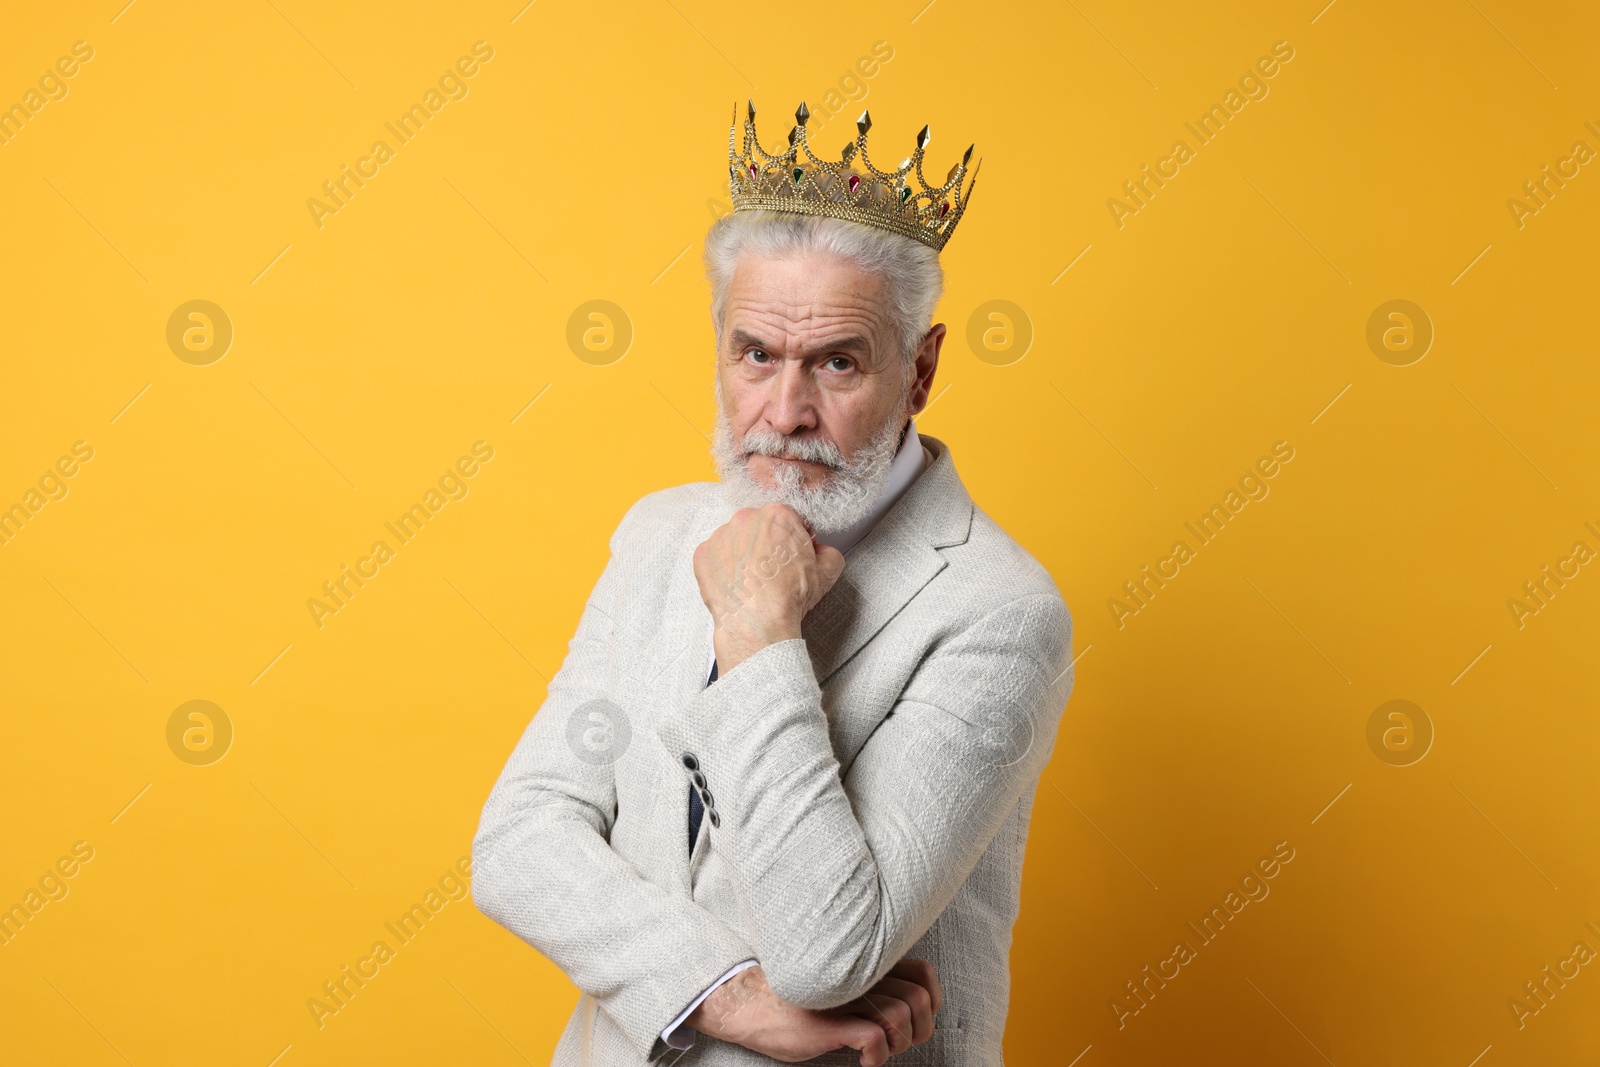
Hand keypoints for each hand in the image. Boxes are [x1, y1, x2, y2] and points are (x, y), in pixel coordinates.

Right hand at [686, 960, 941, 1065]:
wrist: (753, 1006)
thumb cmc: (799, 1002)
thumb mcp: (843, 988)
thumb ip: (873, 986)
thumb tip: (913, 1010)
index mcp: (867, 965)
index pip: (923, 973)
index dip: (931, 999)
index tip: (918, 1018)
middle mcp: (861, 976)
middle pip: (918, 999)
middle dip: (919, 1029)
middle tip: (898, 1042)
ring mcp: (847, 998)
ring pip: (901, 1017)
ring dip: (897, 1043)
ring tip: (878, 1051)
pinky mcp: (832, 1023)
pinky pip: (876, 1040)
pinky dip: (877, 1057)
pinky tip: (863, 1061)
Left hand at [693, 503, 845, 673]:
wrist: (757, 621)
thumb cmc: (789, 597)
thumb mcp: (827, 572)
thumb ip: (828, 553)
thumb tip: (822, 551)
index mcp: (778, 515)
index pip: (787, 519)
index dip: (792, 537)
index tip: (792, 553)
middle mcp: (746, 519)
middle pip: (758, 526)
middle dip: (765, 543)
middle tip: (771, 569)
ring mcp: (721, 536)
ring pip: (734, 540)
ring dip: (742, 553)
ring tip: (751, 579)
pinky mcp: (703, 555)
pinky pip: (714, 556)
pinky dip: (722, 568)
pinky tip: (734, 584)